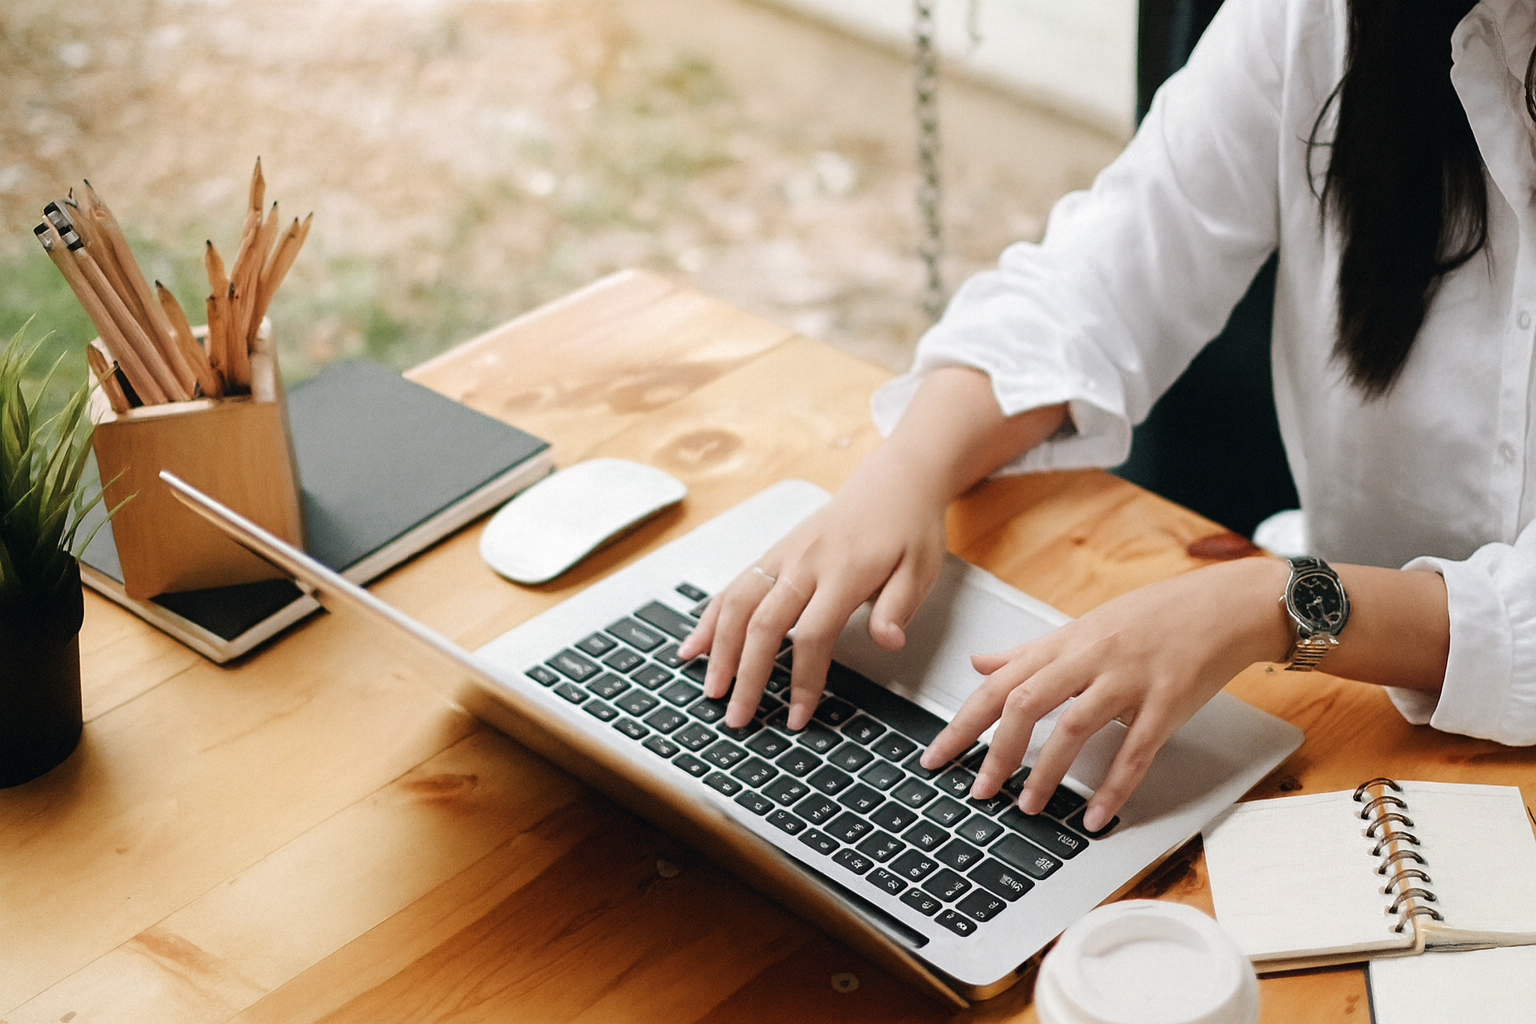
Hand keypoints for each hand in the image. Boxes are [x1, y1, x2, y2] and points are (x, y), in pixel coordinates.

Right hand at [678, 445, 950, 730]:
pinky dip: (709, 616)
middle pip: (764, 623)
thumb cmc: (907, 529)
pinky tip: (693, 645)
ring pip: (739, 603)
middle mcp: (805, 562)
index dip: (803, 679)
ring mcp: (784, 555)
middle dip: (746, 674)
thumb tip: (887, 643)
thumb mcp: (921, 569)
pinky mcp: (774, 553)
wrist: (892, 482)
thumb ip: (899, 607)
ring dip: (718, 649)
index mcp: (845, 571)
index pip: (814, 634)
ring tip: (710, 689)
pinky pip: (734, 586)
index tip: (798, 717)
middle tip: (737, 717)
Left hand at [921, 556, 1291, 831]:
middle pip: (1026, 702)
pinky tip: (1094, 815)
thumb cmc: (1152, 617)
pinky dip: (1112, 787)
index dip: (964, 721)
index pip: (999, 683)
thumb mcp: (1082, 627)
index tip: (937, 755)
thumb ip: (1029, 652)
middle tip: (978, 790)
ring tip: (1027, 806)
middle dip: (996, 751)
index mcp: (1065, 643)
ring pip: (1074, 727)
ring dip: (1046, 772)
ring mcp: (1128, 681)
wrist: (1221, 606)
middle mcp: (1090, 659)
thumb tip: (979, 663)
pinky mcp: (1167, 703)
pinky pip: (1135, 751)